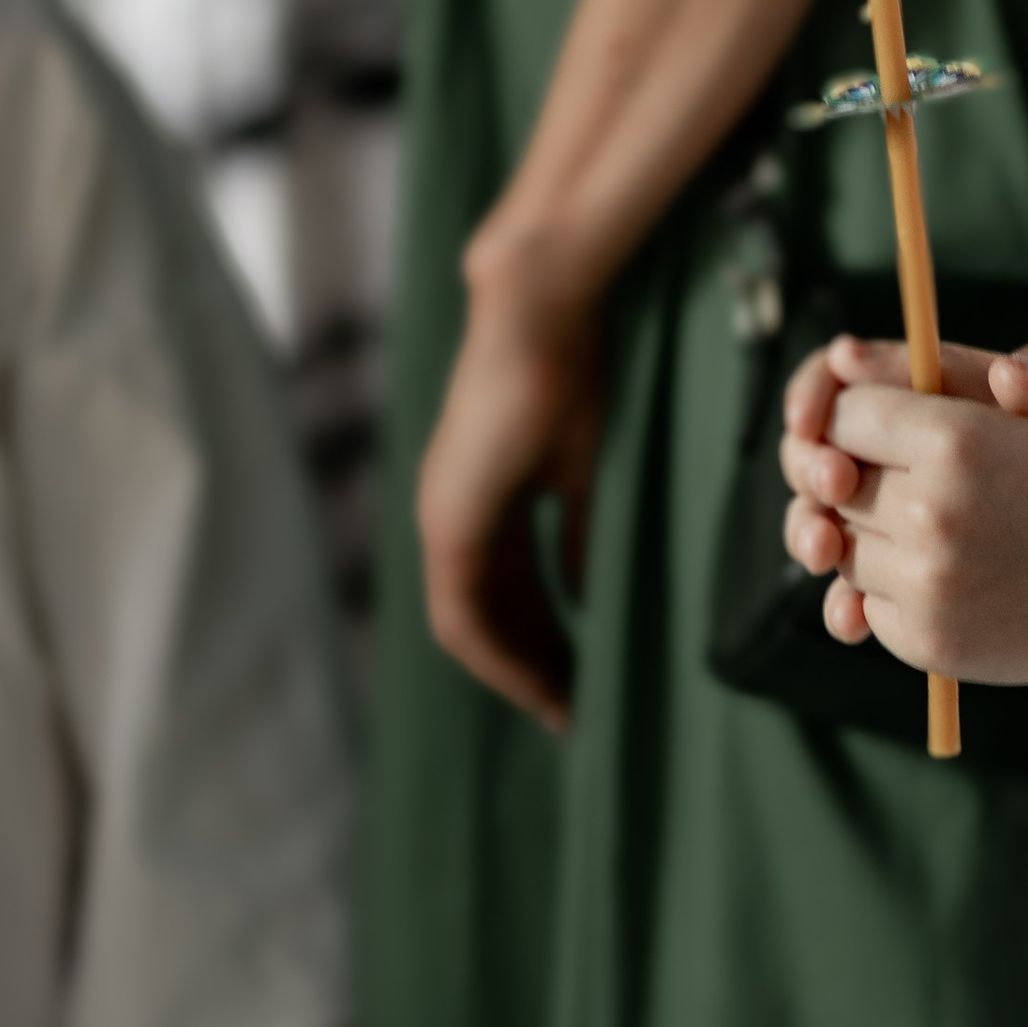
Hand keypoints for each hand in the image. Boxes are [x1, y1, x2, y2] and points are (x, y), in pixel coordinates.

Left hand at [417, 245, 605, 727]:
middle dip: (529, 665)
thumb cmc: (572, 374)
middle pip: (482, 617)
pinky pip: (463, 615)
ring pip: (468, 625)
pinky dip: (499, 655)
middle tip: (573, 708)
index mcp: (480, 499)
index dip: (540, 636)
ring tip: (563, 707)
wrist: (542, 317)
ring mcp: (442, 520)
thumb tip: (585, 589)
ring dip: (514, 670)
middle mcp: (449, 515)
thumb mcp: (582, 471)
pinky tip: (540, 679)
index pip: (502, 590)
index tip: (579, 672)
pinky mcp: (448, 523)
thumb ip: (578, 534)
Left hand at [778, 334, 1027, 681]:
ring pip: (845, 548)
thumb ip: (928, 399)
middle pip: (834, 483)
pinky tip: (947, 578)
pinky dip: (891, 593)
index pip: (844, 415)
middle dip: (858, 478)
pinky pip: (867, 606)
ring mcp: (926, 582)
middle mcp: (930, 510)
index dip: (850, 417)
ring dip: (871, 538)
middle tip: (904, 481)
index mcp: (953, 439)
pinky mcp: (928, 640)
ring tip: (933, 531)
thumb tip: (839, 369)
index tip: (868, 427)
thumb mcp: (1018, 420)